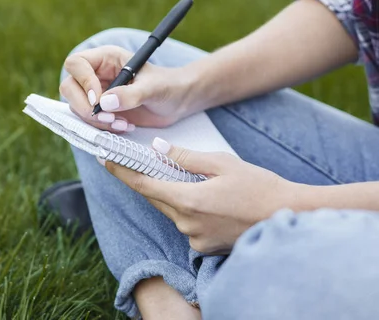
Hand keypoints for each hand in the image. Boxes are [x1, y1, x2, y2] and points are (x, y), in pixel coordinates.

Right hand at [59, 45, 196, 131]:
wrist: (177, 102)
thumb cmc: (167, 86)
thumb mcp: (153, 88)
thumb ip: (130, 94)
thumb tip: (104, 103)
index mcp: (105, 58)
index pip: (76, 64)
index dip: (82, 81)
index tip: (98, 100)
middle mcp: (95, 74)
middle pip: (69, 87)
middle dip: (85, 107)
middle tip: (109, 118)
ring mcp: (95, 94)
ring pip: (76, 107)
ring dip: (96, 121)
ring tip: (122, 124)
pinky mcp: (100, 112)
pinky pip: (88, 121)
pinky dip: (102, 128)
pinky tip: (124, 127)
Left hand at [103, 138, 311, 253]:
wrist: (289, 216)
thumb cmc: (259, 186)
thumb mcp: (223, 163)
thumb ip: (187, 158)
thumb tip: (158, 149)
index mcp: (188, 200)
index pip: (144, 185)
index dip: (122, 172)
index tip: (106, 159)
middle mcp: (187, 223)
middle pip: (154, 198)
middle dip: (144, 180)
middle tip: (134, 162)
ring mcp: (195, 238)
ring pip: (170, 210)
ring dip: (169, 194)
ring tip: (180, 176)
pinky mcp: (205, 246)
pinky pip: (185, 223)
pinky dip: (185, 208)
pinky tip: (202, 197)